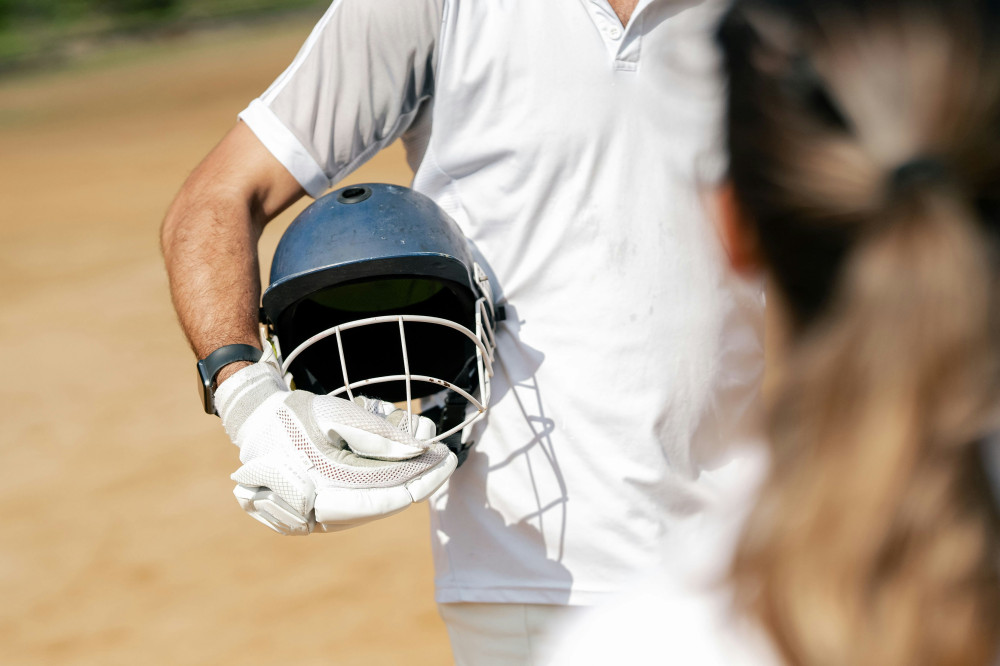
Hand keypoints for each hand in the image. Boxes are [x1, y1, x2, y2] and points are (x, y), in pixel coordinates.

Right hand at [214, 352, 456, 534]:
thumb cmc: (294, 416)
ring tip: (422, 449)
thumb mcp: (336, 415)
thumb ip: (378, 435)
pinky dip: (382, 483)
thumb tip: (419, 452)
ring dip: (401, 480)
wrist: (254, 423)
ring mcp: (314, 521)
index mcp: (315, 495)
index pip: (384, 499)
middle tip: (442, 451)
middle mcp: (315, 518)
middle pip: (383, 504)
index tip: (448, 460)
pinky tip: (398, 461)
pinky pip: (361, 503)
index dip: (421, 481)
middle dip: (416, 477)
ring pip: (374, 506)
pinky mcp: (317, 515)